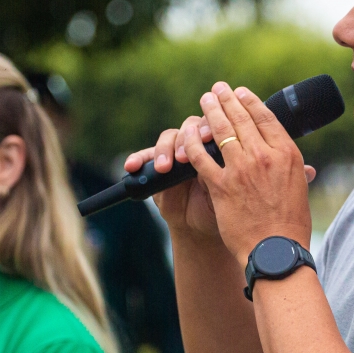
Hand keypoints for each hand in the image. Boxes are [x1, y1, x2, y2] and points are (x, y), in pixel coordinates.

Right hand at [124, 116, 220, 238]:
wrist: (197, 225)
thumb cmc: (215, 206)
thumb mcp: (221, 190)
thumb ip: (218, 173)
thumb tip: (213, 158)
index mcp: (214, 147)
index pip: (210, 127)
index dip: (206, 128)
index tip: (206, 138)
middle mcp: (195, 145)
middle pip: (188, 127)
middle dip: (184, 140)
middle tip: (183, 158)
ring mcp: (174, 154)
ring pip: (168, 138)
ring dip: (164, 150)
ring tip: (163, 168)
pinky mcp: (155, 166)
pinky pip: (144, 157)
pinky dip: (137, 159)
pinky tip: (131, 166)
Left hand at [181, 82, 314, 263]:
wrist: (276, 251)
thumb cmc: (291, 224)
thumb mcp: (299, 188)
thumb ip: (294, 169)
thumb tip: (301, 164)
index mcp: (287, 154)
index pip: (266, 117)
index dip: (250, 102)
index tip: (241, 93)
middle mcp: (264, 156)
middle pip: (241, 118)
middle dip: (227, 100)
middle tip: (217, 89)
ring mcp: (241, 170)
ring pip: (221, 131)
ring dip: (210, 112)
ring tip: (205, 101)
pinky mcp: (221, 186)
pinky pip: (202, 157)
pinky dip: (193, 142)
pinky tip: (188, 133)